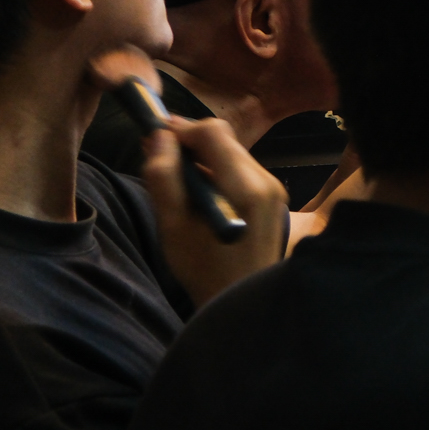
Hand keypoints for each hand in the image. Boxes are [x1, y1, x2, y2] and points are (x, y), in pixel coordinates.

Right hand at [144, 117, 287, 306]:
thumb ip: (164, 177)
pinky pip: (240, 170)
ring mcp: (274, 189)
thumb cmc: (202, 268)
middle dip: (189, 142)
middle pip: (224, 140)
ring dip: (201, 158)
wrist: (242, 300)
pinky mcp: (273, 197)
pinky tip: (197, 194)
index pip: (214, 132)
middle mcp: (266, 182)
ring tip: (174, 180)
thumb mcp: (172, 225)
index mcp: (246, 188)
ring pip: (231, 153)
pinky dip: (215, 172)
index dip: (181, 129)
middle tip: (157, 156)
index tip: (154, 138)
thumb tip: (159, 137)